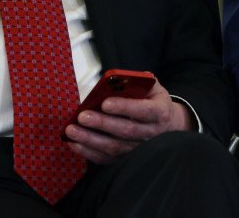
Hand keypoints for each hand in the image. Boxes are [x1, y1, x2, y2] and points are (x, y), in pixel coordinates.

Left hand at [62, 79, 191, 163]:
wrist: (166, 125)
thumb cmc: (154, 101)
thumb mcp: (153, 88)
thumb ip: (139, 81)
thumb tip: (118, 79)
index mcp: (159, 112)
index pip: (143, 111)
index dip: (124, 107)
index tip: (105, 103)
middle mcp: (150, 133)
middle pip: (125, 131)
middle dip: (102, 124)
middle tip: (82, 116)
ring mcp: (137, 148)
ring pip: (113, 147)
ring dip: (90, 139)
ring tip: (72, 130)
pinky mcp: (125, 157)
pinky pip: (106, 158)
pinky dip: (88, 152)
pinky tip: (74, 143)